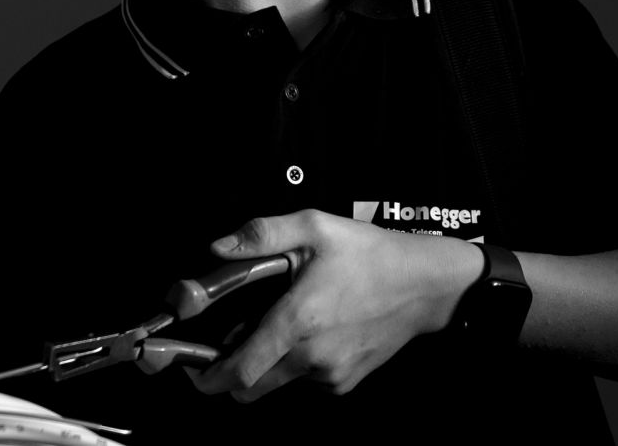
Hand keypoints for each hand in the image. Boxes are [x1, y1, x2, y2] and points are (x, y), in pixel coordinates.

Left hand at [189, 209, 481, 400]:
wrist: (426, 285)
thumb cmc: (370, 253)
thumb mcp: (315, 228)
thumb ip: (262, 235)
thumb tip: (218, 247)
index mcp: (297, 321)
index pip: (239, 371)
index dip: (208, 376)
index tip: (191, 367)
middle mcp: (311, 357)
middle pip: (250, 389)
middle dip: (229, 374)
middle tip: (224, 344)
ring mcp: (331, 374)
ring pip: (278, 383)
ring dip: (264, 365)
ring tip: (275, 326)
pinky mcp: (346, 381)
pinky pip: (306, 380)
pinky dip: (295, 364)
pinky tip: (310, 332)